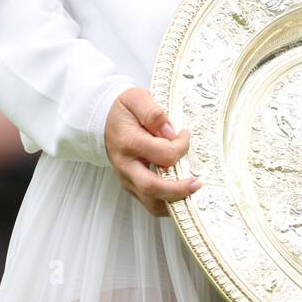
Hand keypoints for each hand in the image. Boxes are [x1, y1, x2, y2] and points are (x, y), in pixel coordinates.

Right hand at [104, 87, 201, 216]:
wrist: (103, 121)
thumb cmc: (123, 110)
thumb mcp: (136, 98)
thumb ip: (153, 113)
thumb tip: (171, 133)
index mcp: (128, 142)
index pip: (162, 154)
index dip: (180, 146)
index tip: (185, 134)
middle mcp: (126, 165)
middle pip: (152, 188)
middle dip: (178, 190)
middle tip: (198, 183)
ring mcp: (127, 179)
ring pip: (151, 203)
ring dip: (174, 202)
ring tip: (192, 192)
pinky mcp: (131, 186)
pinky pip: (150, 202)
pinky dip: (168, 203)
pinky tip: (182, 193)